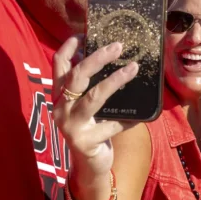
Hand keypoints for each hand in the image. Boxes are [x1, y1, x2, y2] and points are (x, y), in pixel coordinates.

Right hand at [52, 37, 140, 192]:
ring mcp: (70, 126)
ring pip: (94, 97)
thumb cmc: (91, 127)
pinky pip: (112, 125)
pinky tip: (142, 117)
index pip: (58, 65)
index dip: (69, 48)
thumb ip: (89, 84)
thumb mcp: (85, 103)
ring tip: (134, 68)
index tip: (83, 33)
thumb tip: (108, 55)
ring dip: (115, 80)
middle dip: (98, 58)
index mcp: (59, 95)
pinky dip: (128, 119)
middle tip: (119, 46)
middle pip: (77, 75)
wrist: (88, 165)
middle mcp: (60, 108)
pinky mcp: (84, 142)